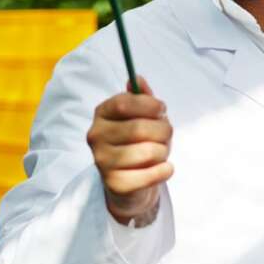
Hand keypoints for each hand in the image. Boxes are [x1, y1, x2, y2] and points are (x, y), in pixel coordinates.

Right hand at [87, 75, 173, 226]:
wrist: (129, 181)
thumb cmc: (138, 142)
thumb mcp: (141, 116)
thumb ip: (142, 97)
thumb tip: (137, 79)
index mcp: (101, 114)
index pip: (123, 103)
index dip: (148, 105)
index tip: (161, 109)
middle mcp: (96, 136)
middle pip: (139, 128)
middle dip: (163, 130)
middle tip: (166, 133)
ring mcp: (103, 162)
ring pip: (149, 151)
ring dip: (164, 150)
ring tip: (160, 152)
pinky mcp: (116, 184)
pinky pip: (152, 174)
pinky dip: (165, 170)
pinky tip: (164, 167)